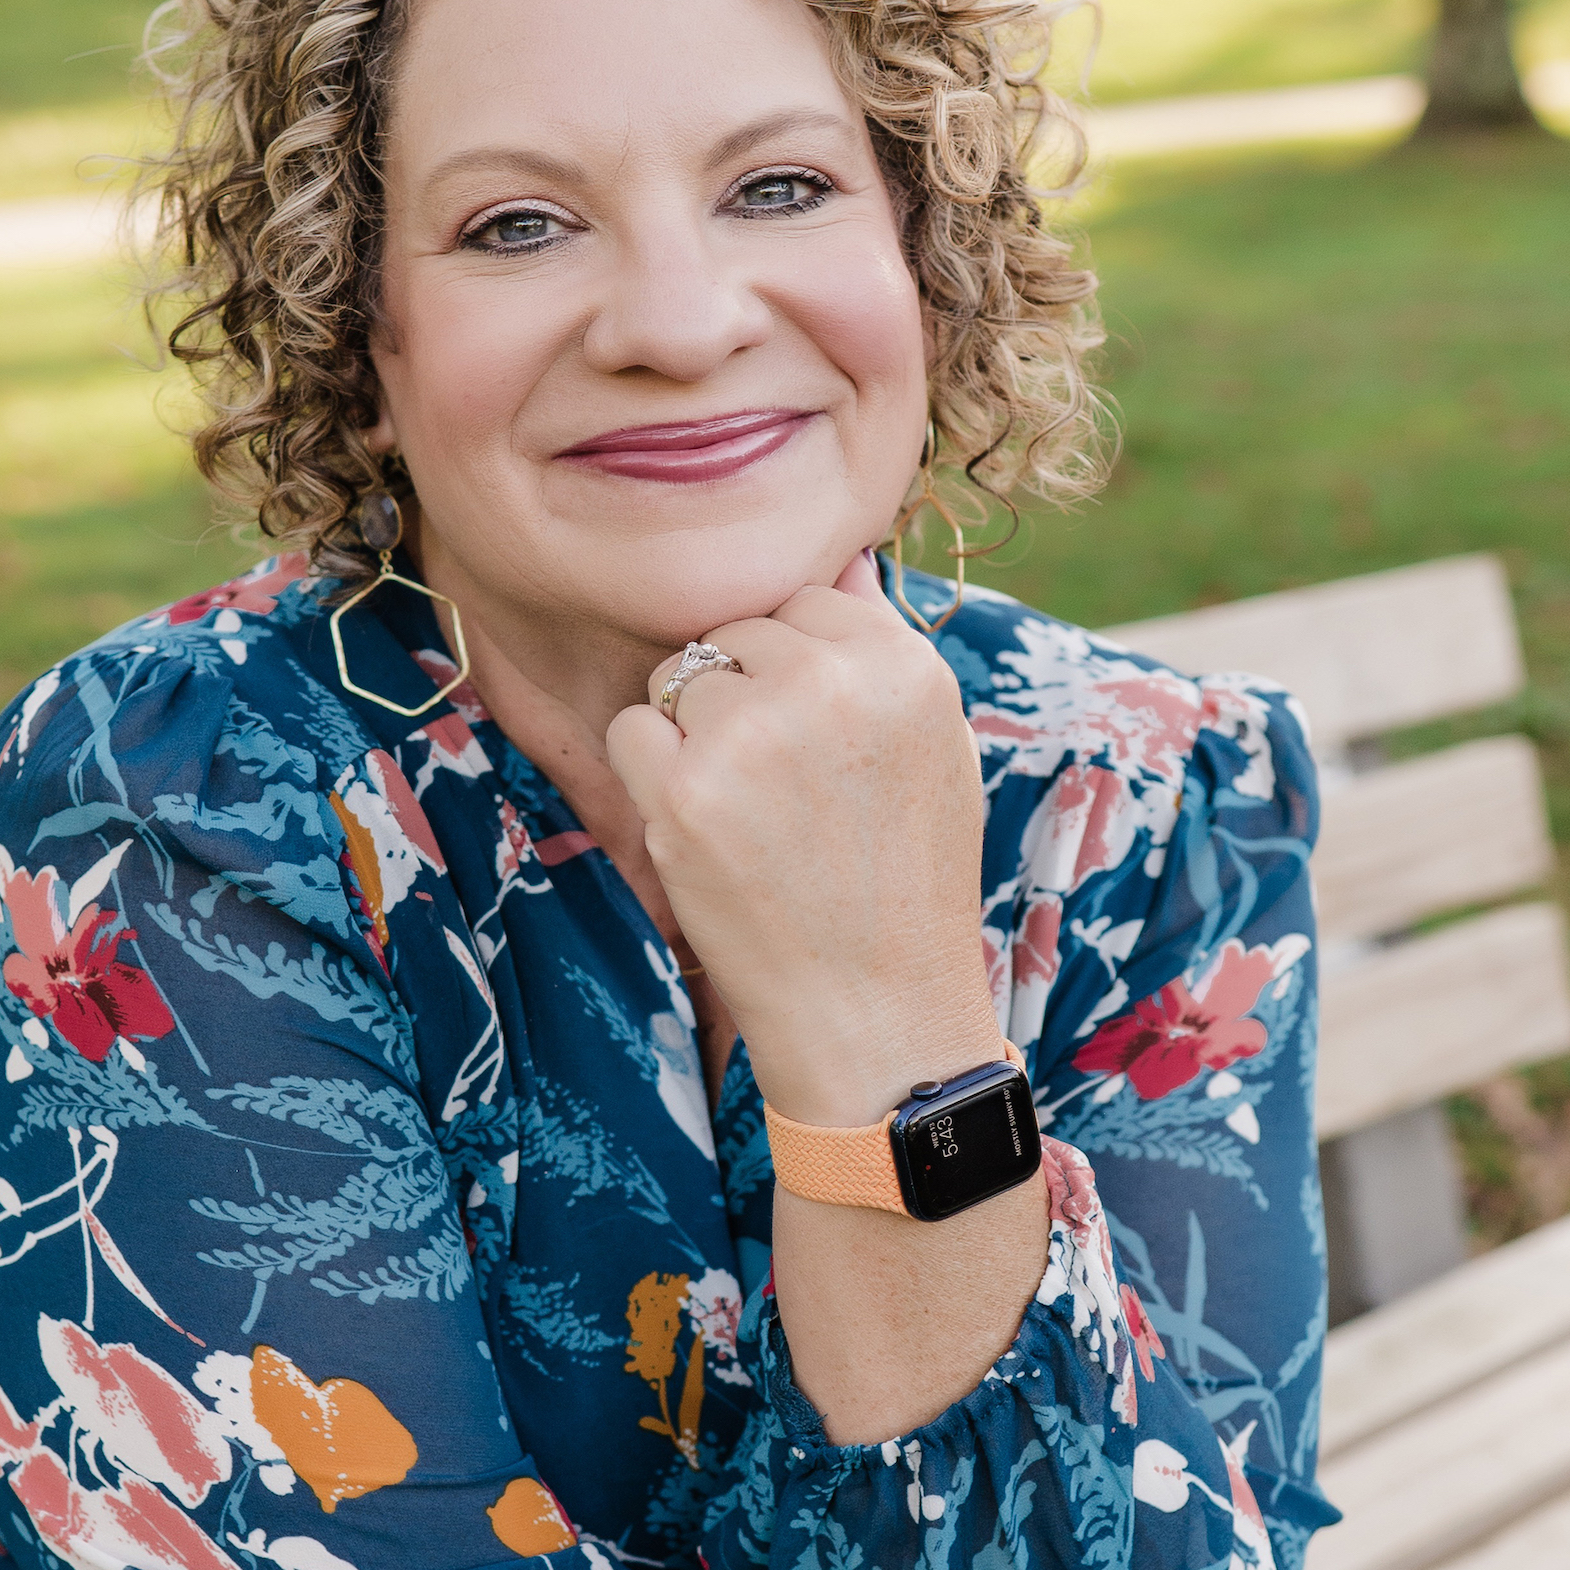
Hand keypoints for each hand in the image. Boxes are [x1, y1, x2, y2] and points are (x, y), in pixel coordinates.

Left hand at [604, 553, 1000, 1128]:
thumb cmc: (905, 886)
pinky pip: (631, 728)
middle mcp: (831, 685)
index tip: (814, 743)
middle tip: (777, 791)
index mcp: (904, 666)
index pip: (808, 601)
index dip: (795, 671)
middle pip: (736, 634)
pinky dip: (647, 774)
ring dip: (690, 732)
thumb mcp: (937, 753)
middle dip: (739, 696)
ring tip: (746, 814)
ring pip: (678, 675)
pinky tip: (701, 830)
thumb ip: (886, 651)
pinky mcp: (684, 791)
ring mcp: (752, 735)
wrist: (875, 1010)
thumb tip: (847, 560)